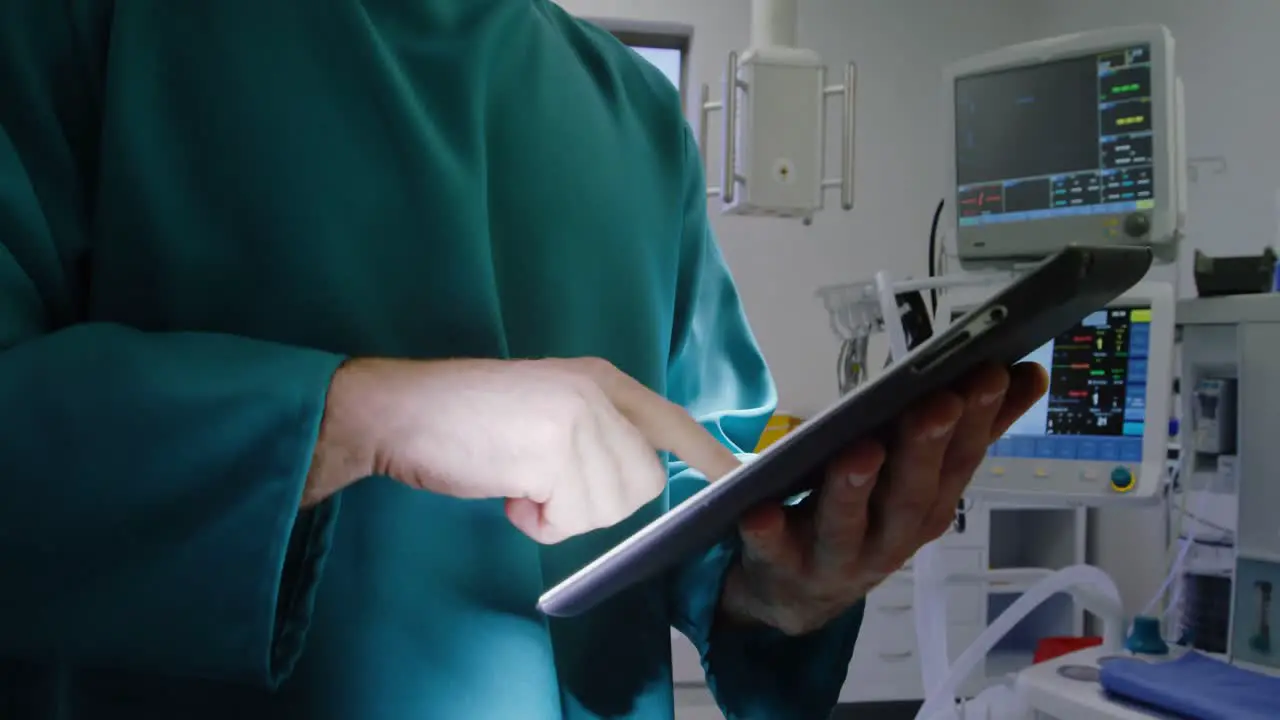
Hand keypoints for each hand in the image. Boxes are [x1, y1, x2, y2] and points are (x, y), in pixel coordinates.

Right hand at [306, 356, 738, 543]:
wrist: (400, 410)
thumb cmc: (464, 418)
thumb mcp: (546, 412)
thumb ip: (594, 434)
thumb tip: (633, 485)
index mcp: (600, 379)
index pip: (671, 421)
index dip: (705, 455)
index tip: (735, 479)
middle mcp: (599, 394)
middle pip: (643, 483)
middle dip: (597, 503)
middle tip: (543, 484)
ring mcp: (579, 420)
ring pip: (608, 507)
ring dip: (562, 513)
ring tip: (519, 480)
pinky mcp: (554, 451)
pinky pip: (569, 519)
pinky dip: (537, 522)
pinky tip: (509, 491)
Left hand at [718, 362, 1048, 635]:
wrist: (798, 594)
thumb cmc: (866, 516)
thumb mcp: (918, 478)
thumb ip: (964, 429)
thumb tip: (1026, 372)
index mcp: (926, 507)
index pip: (959, 461)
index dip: (979, 420)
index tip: (994, 373)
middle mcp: (890, 537)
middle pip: (910, 495)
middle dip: (926, 448)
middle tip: (938, 403)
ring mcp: (836, 557)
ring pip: (848, 525)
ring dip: (856, 488)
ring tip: (861, 450)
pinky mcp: (782, 567)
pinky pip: (774, 551)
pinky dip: (769, 532)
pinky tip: (760, 510)